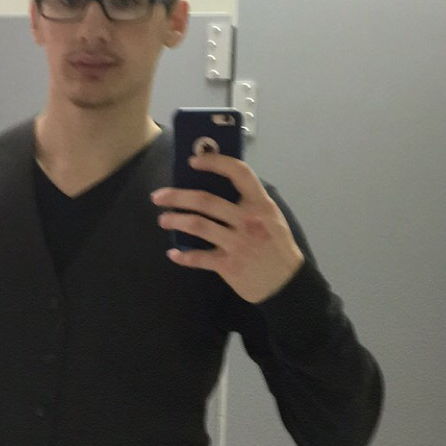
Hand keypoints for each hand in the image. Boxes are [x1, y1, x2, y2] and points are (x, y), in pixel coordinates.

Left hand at [151, 152, 304, 303]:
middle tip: (158, 196)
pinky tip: (174, 254)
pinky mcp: (229, 265)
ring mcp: (238, 243)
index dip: (214, 163)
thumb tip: (218, 187)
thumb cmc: (277, 247)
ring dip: (176, 221)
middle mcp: (248, 220)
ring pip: (198, 226)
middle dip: (177, 196)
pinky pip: (199, 257)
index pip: (238, 173)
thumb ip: (250, 202)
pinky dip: (184, 256)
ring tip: (163, 220)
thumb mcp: (272, 218)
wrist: (287, 284)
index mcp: (260, 204)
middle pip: (206, 201)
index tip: (193, 161)